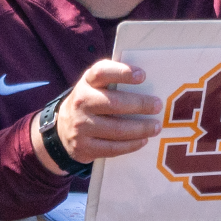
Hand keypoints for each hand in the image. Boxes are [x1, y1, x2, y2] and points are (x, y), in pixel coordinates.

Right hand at [30, 60, 162, 174]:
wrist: (62, 129)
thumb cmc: (90, 102)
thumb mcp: (94, 86)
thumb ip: (114, 80)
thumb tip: (148, 80)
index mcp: (87, 82)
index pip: (102, 72)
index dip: (122, 73)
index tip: (142, 75)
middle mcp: (81, 102)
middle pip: (114, 103)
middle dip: (140, 105)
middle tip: (157, 106)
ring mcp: (81, 126)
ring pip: (116, 129)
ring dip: (141, 129)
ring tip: (156, 126)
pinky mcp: (84, 147)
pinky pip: (113, 148)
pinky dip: (131, 145)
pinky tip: (143, 140)